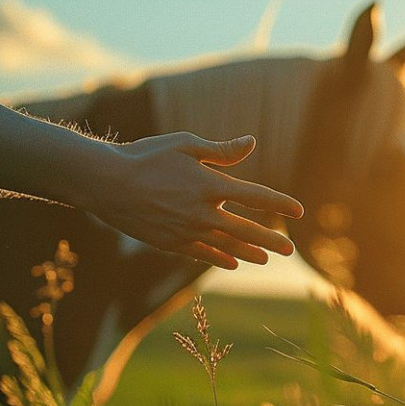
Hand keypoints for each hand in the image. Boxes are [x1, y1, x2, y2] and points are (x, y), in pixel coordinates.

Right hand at [84, 132, 303, 268]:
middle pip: (245, 229)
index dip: (279, 203)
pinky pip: (201, 253)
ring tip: (267, 259)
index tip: (299, 210)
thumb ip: (221, 150)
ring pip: (226, 245)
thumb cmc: (146, 156)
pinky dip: (219, 258)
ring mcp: (186, 230)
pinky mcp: (170, 242)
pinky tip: (232, 263)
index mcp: (210, 185)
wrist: (106, 183)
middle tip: (290, 249)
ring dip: (249, 252)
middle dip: (270, 239)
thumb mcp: (185, 145)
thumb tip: (252, 142)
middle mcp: (202, 212)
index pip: (254, 196)